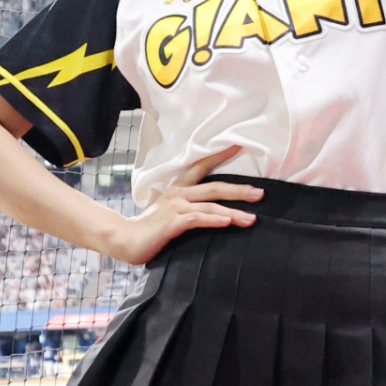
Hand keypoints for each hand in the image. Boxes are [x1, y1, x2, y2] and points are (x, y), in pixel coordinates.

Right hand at [106, 146, 261, 264]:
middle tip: (260, 193)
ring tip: (252, 218)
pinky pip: (197, 219)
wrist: (125, 240)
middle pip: (214, 187)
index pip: (201, 166)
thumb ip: (189, 209)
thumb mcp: (171, 213)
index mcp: (178, 189)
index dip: (219, 155)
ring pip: (210, 205)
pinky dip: (214, 220)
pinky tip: (228, 222)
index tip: (238, 145)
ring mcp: (175, 207)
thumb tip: (213, 213)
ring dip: (233, 211)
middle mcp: (178, 194)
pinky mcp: (172, 222)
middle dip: (240, 190)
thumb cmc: (150, 229)